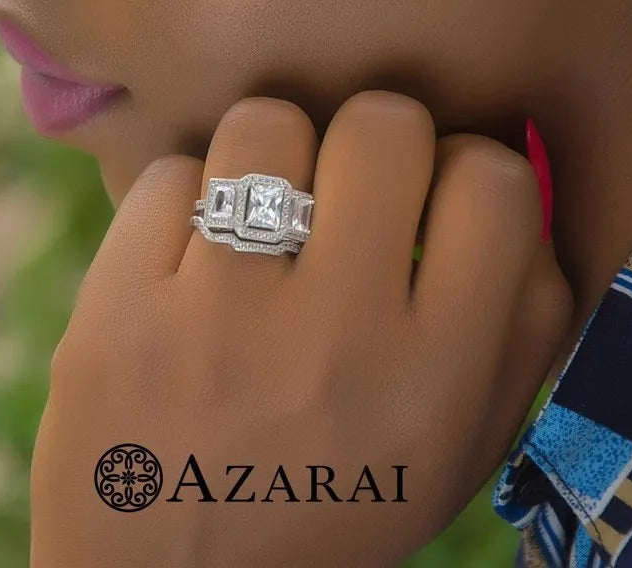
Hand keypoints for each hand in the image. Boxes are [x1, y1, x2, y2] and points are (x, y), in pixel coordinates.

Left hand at [30, 91, 572, 566]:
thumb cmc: (326, 506)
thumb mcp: (452, 455)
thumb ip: (515, 333)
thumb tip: (513, 204)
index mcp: (433, 381)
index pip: (496, 185)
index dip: (468, 166)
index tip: (432, 191)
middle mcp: (331, 342)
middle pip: (381, 127)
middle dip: (370, 138)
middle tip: (342, 184)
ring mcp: (214, 322)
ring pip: (265, 125)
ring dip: (269, 152)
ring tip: (258, 210)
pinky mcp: (117, 312)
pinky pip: (169, 175)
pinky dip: (182, 199)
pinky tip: (184, 258)